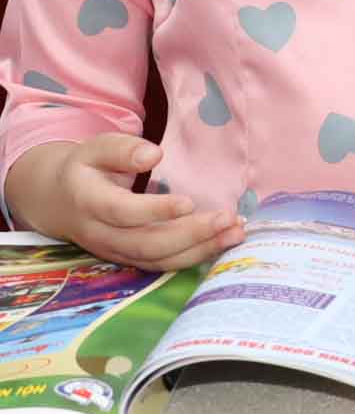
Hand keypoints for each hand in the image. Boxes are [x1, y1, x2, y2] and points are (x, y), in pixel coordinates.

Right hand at [7, 135, 245, 270]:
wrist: (58, 202)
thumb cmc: (85, 169)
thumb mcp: (95, 149)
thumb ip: (122, 149)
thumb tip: (154, 155)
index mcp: (89, 202)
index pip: (122, 212)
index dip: (155, 211)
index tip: (190, 202)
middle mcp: (100, 234)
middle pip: (146, 243)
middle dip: (190, 235)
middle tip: (228, 219)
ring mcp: (115, 251)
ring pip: (157, 260)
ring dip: (200, 250)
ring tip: (236, 233)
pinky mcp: (129, 259)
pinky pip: (161, 265)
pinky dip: (194, 257)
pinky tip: (223, 242)